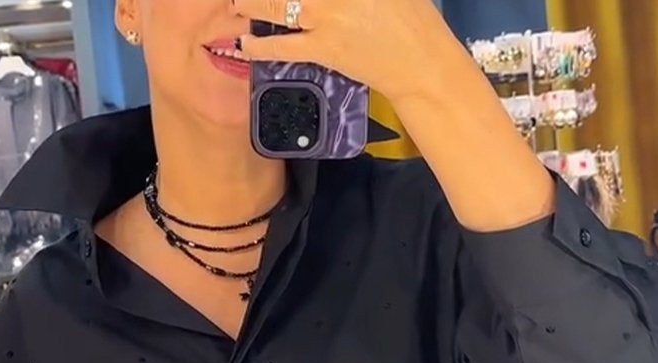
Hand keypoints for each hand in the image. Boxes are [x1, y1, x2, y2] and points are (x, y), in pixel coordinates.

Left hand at [233, 0, 448, 102]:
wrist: (420, 62)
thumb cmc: (410, 17)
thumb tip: (318, 2)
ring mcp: (329, 16)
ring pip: (279, 3)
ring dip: (252, 2)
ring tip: (237, 3)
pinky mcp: (325, 48)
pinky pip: (285, 45)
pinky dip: (261, 46)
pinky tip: (245, 41)